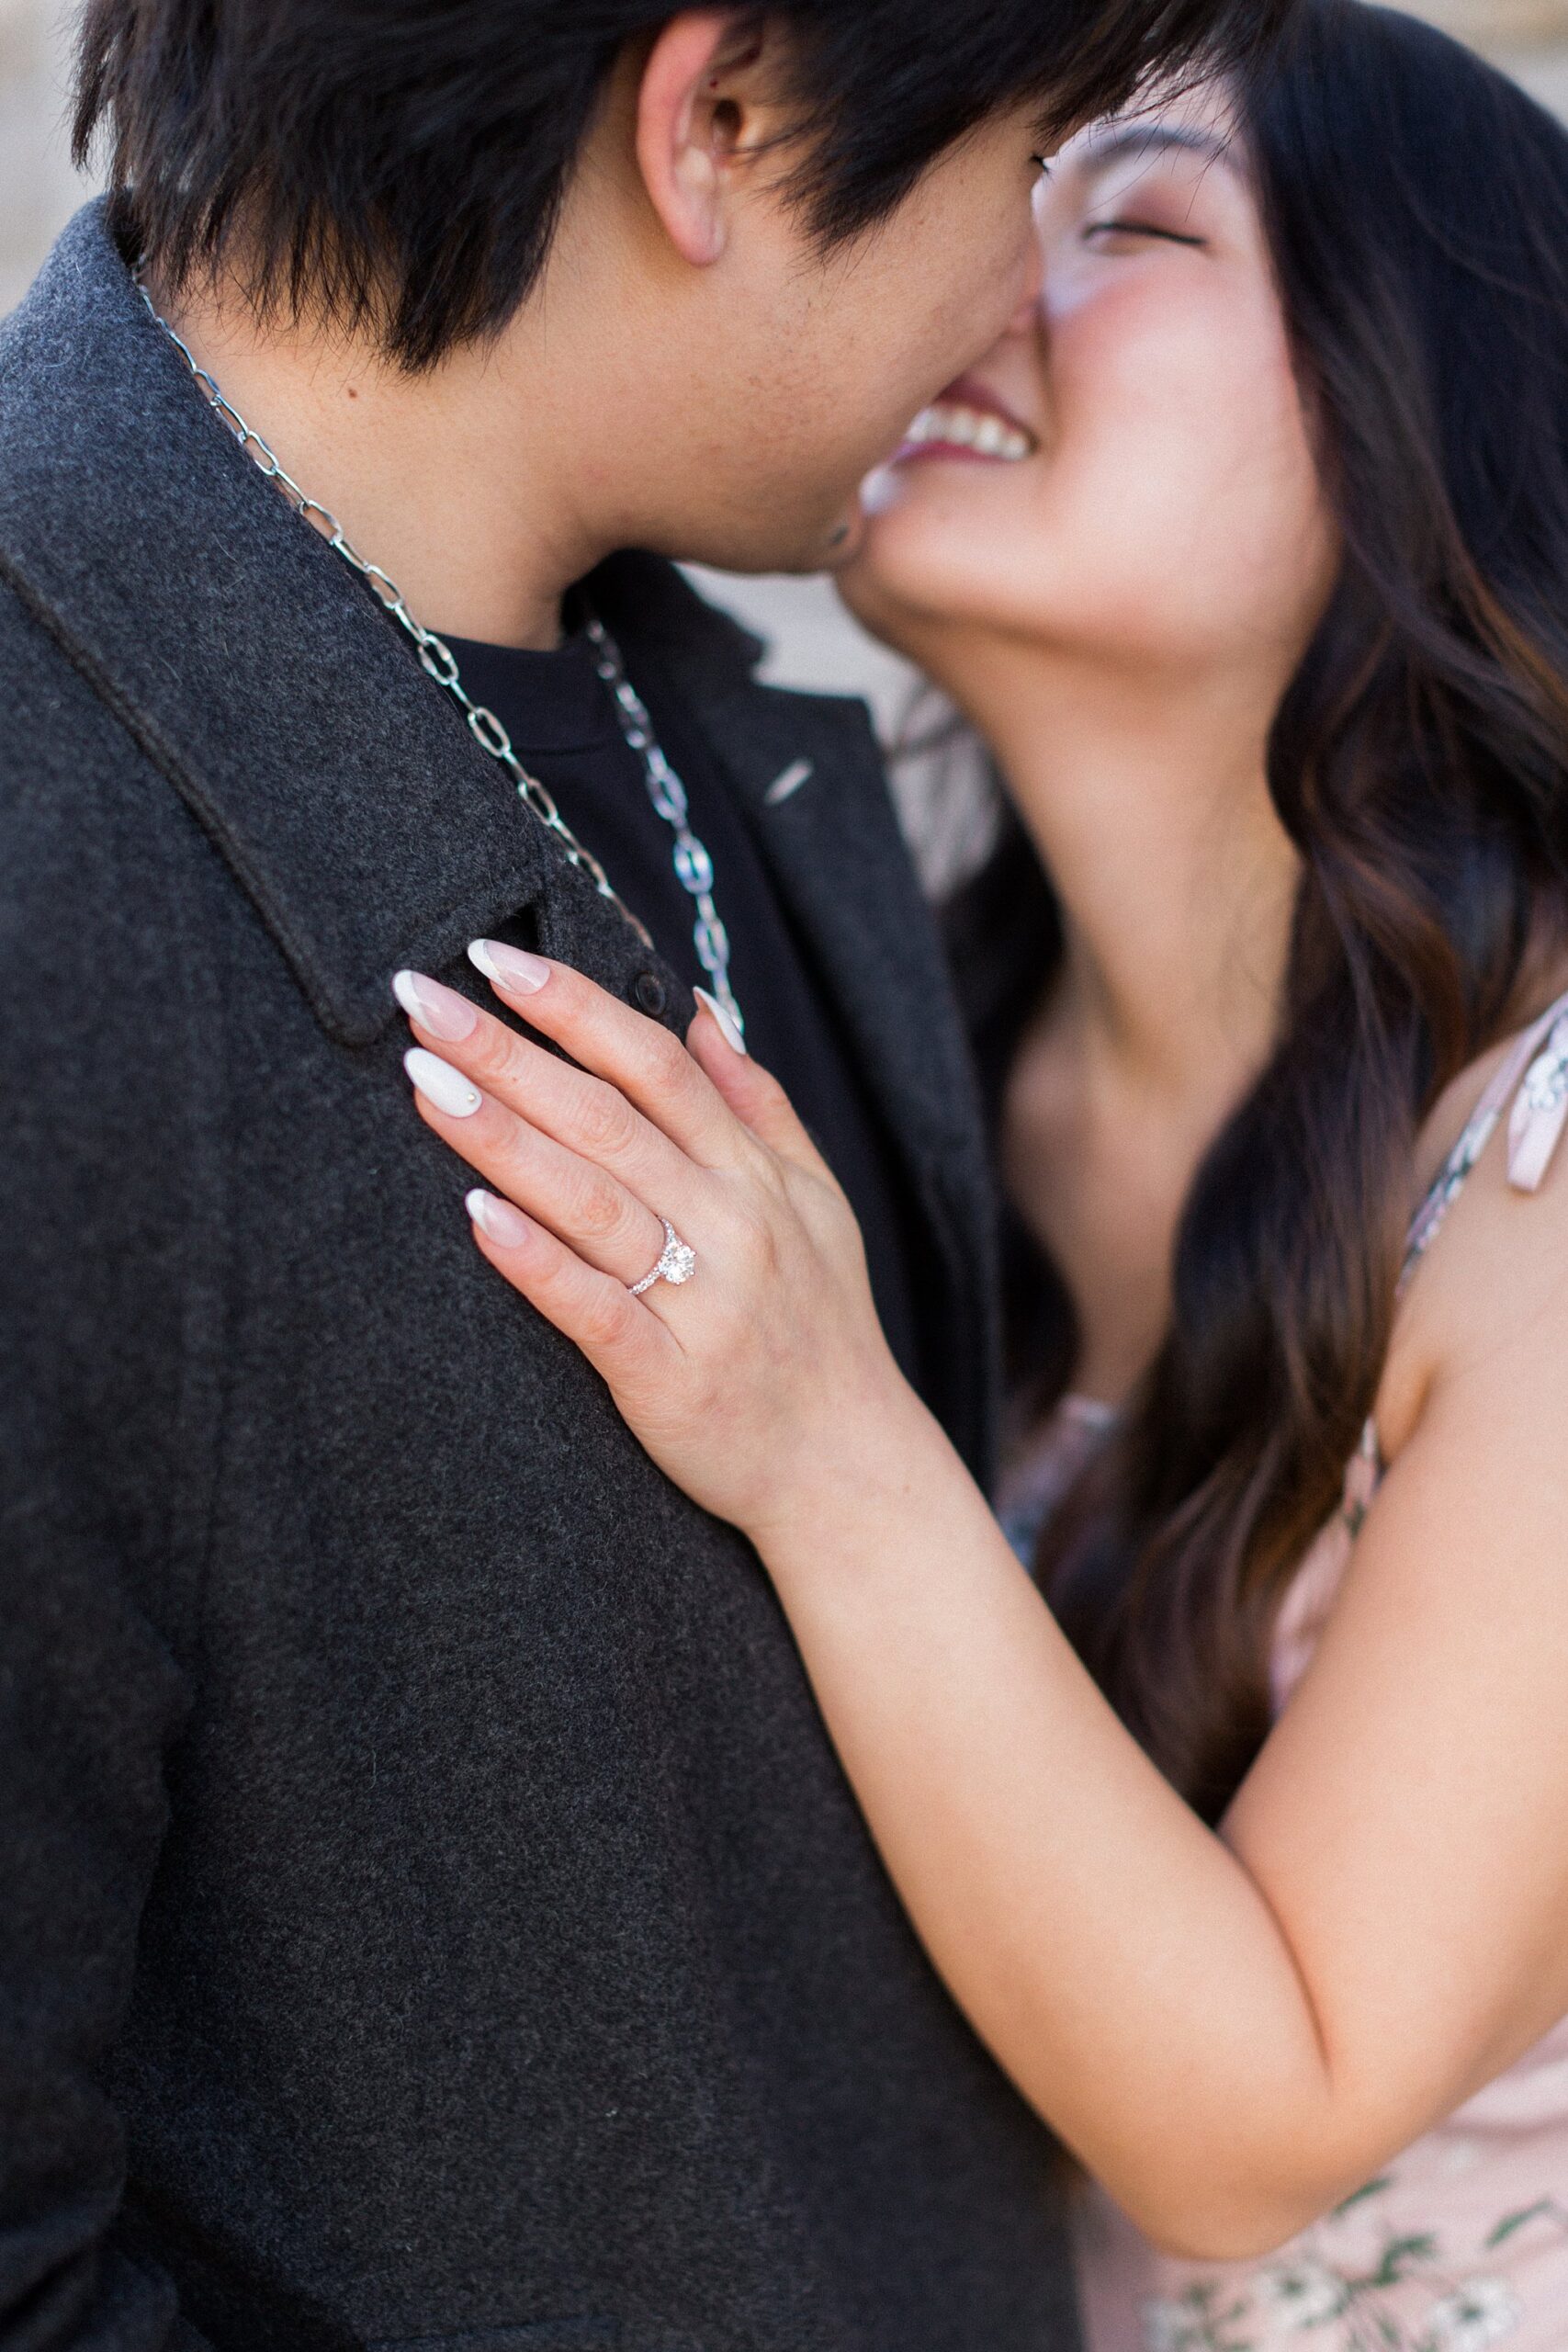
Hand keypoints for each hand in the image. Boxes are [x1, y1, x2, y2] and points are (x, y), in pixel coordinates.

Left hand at [392, 947, 919, 1540]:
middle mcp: (729, 1223)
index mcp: (753, 1173)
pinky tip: (477, 1214)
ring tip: (424, 1081)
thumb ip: (757, 1103)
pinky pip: (594, 1310)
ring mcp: (701, 1301)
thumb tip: (699, 1009)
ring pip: (591, 1200)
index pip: (655, 1064)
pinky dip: (537, 1260)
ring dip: (503, 1136)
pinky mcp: (668, 1377)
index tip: (494, 957)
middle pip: (607, 1117)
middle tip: (421, 998)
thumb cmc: (821, 1328)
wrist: (848, 1469)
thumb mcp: (815, 1201)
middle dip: (511, 1051)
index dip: (574, 1005)